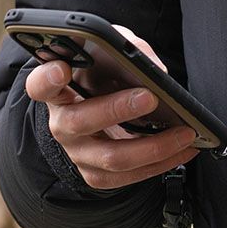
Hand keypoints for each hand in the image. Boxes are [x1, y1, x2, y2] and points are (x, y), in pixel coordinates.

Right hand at [24, 25, 198, 188]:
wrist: (100, 108)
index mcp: (58, 90)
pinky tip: (186, 149)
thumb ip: (128, 51)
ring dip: (154, 146)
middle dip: (117, 109)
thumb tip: (155, 70)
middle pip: (80, 122)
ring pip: (112, 157)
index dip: (47, 77)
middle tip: (150, 97)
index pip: (40, 84)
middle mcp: (62, 124)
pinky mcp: (96, 174)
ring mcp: (78, 153)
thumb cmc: (104, 75)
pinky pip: (129, 176)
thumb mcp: (111, 55)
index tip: (62, 68)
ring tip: (185, 132)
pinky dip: (162, 163)